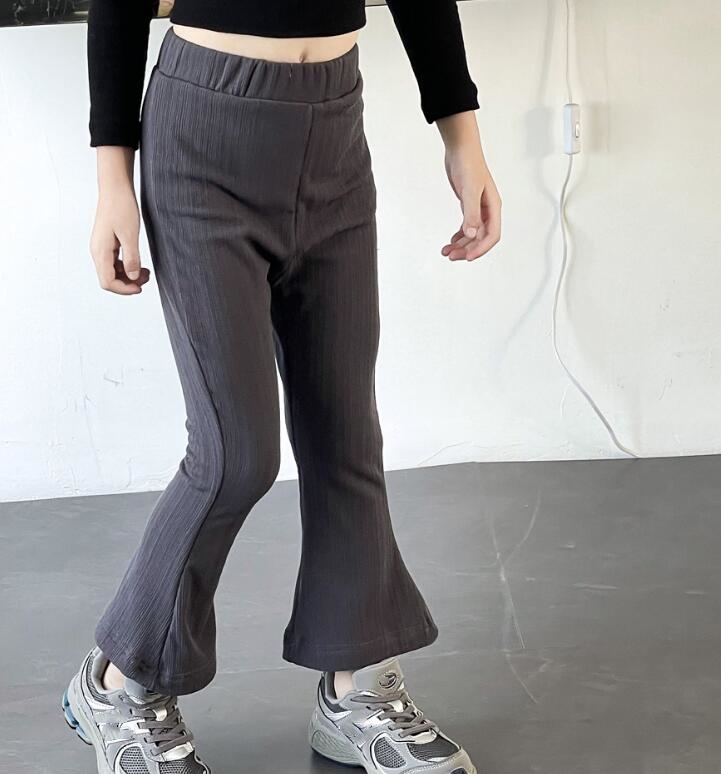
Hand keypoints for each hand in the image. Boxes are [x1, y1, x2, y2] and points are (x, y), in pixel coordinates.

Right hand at [90, 147, 151, 294]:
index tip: (140, 287)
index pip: (107, 282)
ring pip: (112, 272)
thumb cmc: (121, 207)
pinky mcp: (106, 243)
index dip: (124, 289)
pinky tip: (138, 264)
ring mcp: (101, 248)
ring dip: (128, 276)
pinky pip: (114, 262)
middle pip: (109, 279)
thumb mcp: (130, 235)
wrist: (115, 188)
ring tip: (146, 271)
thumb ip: (131, 258)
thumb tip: (132, 278)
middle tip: (147, 278)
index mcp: (100, 251)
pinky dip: (126, 267)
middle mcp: (97, 251)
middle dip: (128, 283)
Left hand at [436, 111, 501, 261]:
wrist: (460, 149)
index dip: (481, 248)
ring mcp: (478, 208)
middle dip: (467, 249)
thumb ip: (471, 213)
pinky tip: (451, 241)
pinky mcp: (469, 204)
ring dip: (461, 245)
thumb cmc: (469, 164)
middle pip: (481, 238)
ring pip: (472, 233)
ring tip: (447, 252)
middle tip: (451, 256)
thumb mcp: (470, 190)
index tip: (467, 257)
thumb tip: (471, 233)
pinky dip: (459, 235)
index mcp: (493, 207)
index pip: (492, 235)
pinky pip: (467, 226)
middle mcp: (487, 209)